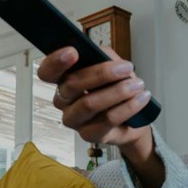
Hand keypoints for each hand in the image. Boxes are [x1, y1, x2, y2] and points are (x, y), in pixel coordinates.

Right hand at [36, 46, 153, 158]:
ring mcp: (73, 119)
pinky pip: (107, 120)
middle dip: (102, 73)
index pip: (47, 72)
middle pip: (72, 85)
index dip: (55, 61)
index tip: (73, 52)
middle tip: (126, 68)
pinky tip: (141, 99)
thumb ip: (103, 55)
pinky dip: (128, 107)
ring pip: (89, 103)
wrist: (132, 119)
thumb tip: (100, 53)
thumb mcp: (111, 65)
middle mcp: (63, 100)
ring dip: (118, 91)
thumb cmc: (116, 89)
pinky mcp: (88, 135)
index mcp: (63, 80)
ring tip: (138, 84)